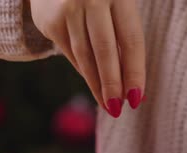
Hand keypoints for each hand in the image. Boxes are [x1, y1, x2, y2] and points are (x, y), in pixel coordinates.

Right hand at [29, 0, 145, 117]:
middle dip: (112, 84)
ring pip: (85, 56)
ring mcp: (67, 9)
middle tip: (118, 109)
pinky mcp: (49, 21)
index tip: (137, 98)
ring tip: (107, 105)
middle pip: (105, 50)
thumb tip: (134, 85)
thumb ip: (125, 35)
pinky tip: (93, 82)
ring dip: (96, 84)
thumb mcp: (119, 2)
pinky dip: (84, 70)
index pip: (131, 39)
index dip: (135, 72)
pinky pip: (70, 53)